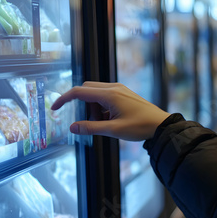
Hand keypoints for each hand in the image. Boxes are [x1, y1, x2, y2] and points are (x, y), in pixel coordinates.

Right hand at [51, 81, 170, 140]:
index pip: (79, 92)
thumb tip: (72, 127)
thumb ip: (91, 128)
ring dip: (93, 108)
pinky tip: (111, 119)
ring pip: (95, 94)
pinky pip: (104, 96)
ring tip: (104, 123)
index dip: (64, 99)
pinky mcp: (123, 93)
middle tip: (90, 122)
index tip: (54, 108)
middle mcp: (113, 88)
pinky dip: (101, 107)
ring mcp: (119, 89)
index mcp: (109, 94)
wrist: (161, 125)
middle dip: (82, 106)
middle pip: (86, 90)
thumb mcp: (113, 130)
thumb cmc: (140, 127)